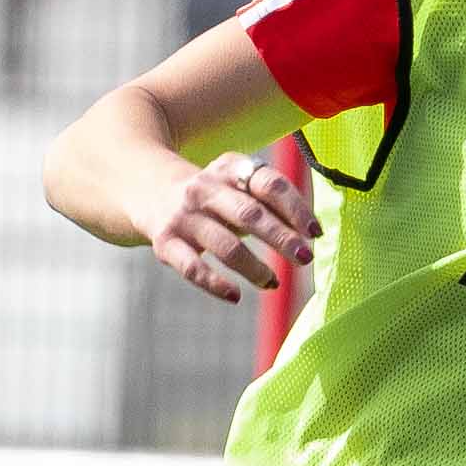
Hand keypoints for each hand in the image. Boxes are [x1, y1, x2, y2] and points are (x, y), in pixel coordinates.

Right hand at [143, 150, 318, 305]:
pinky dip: (215, 284)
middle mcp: (205, 189)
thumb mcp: (237, 185)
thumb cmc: (214, 196)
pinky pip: (193, 268)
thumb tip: (311, 236)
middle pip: (249, 214)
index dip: (295, 208)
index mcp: (230, 169)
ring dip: (255, 268)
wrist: (150, 190)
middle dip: (281, 238)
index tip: (315, 232)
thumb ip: (271, 203)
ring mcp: (183, 216)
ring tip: (274, 282)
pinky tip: (235, 296)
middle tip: (305, 257)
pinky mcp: (165, 242)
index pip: (269, 185)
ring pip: (225, 246)